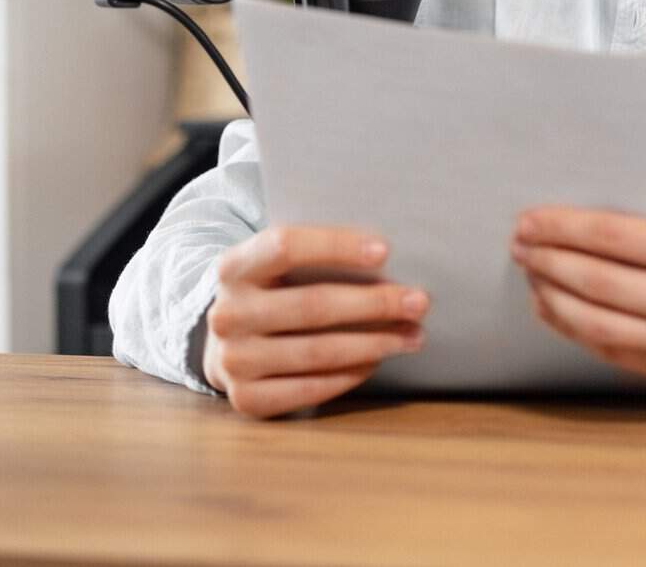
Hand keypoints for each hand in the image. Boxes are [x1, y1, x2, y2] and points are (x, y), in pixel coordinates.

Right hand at [202, 224, 429, 418]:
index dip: (336, 246)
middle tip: (418, 302)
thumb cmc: (273, 289)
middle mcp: (227, 314)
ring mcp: (233, 361)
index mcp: (234, 267)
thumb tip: (387, 257)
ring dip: (374, 343)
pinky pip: (310, 389)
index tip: (385, 250)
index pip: (285, 246)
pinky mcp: (246, 399)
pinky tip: (377, 360)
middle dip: (374, 304)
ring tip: (413, 336)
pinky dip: (350, 374)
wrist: (226, 340)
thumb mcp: (279, 264)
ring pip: (317, 352)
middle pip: (312, 305)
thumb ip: (317, 254)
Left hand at [510, 204, 645, 384]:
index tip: (531, 220)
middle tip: (521, 244)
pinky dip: (576, 329)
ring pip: (596, 322)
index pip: (610, 236)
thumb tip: (586, 211)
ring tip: (531, 275)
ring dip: (552, 296)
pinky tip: (557, 308)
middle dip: (547, 259)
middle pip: (595, 280)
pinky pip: (612, 350)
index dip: (561, 227)